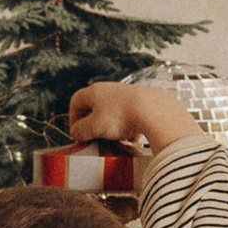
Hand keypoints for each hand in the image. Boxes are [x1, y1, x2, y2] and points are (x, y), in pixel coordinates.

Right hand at [67, 81, 201, 157]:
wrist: (153, 111)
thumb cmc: (121, 116)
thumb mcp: (94, 127)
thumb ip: (81, 130)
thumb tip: (76, 132)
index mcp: (94, 91)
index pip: (76, 101)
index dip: (74, 118)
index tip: (77, 132)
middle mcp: (110, 89)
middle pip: (95, 107)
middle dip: (94, 124)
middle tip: (94, 137)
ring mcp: (126, 95)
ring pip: (113, 112)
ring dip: (111, 127)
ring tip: (115, 139)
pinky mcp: (141, 102)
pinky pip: (129, 116)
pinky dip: (127, 127)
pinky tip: (131, 137)